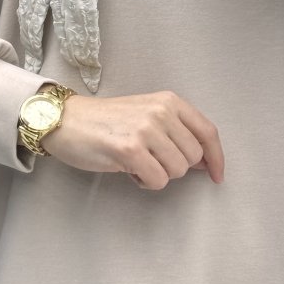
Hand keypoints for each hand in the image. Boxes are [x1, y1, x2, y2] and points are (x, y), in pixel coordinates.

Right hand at [41, 90, 224, 190]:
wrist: (66, 120)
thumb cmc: (106, 121)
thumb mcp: (147, 115)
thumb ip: (177, 132)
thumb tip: (206, 162)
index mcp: (169, 101)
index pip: (207, 132)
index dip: (217, 157)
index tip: (217, 175)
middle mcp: (161, 112)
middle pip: (193, 158)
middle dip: (175, 167)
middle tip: (150, 159)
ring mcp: (146, 130)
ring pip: (176, 171)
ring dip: (157, 174)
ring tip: (136, 161)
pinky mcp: (130, 150)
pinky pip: (157, 180)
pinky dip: (145, 182)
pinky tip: (127, 169)